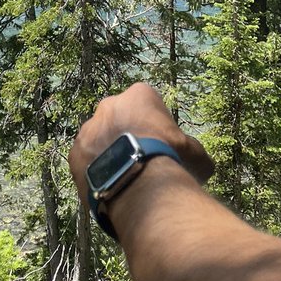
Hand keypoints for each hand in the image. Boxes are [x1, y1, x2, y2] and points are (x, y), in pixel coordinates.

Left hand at [69, 83, 213, 209]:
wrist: (139, 184)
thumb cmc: (170, 159)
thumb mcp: (194, 153)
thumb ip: (195, 153)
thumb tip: (206, 167)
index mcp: (139, 94)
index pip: (145, 103)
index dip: (153, 125)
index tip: (158, 144)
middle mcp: (110, 104)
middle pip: (118, 117)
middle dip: (126, 133)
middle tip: (137, 159)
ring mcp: (89, 127)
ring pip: (99, 138)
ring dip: (107, 151)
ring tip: (121, 176)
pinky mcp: (74, 152)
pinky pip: (85, 159)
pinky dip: (94, 170)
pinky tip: (108, 186)